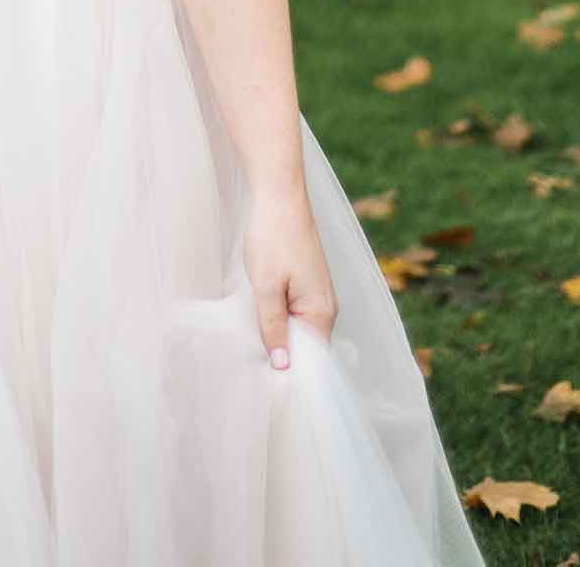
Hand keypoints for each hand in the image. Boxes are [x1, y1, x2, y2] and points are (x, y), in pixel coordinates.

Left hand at [243, 189, 337, 370]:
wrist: (279, 193)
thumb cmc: (273, 238)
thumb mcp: (266, 288)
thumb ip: (273, 328)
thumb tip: (282, 367)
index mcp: (322, 312)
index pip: (313, 360)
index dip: (291, 374)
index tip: (268, 387)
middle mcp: (326, 305)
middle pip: (306, 346)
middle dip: (283, 355)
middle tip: (253, 368)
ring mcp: (317, 292)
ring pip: (298, 327)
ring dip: (278, 335)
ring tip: (253, 346)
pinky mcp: (307, 281)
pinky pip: (295, 311)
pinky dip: (279, 318)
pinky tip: (259, 319)